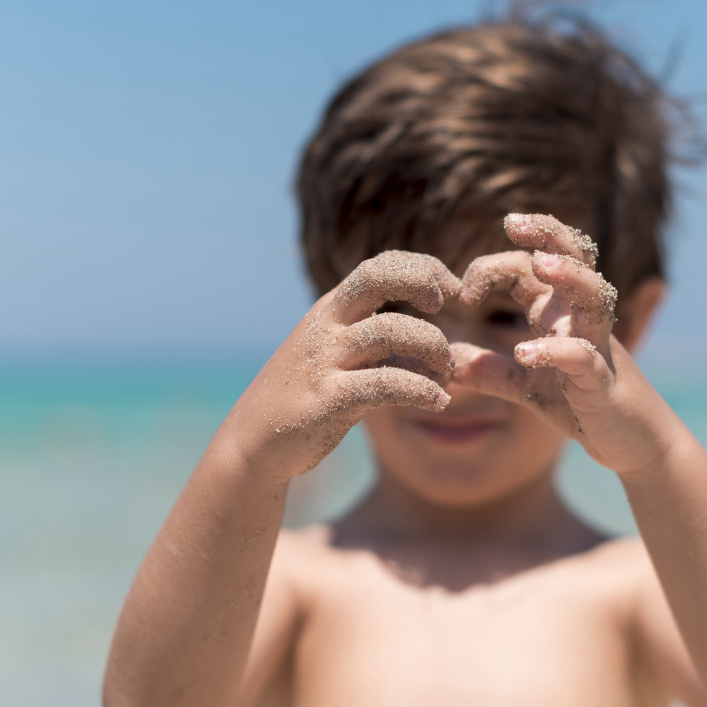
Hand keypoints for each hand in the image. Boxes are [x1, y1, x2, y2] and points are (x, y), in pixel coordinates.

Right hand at [220, 251, 460, 480]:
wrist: (255, 441)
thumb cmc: (309, 396)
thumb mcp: (344, 361)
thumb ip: (386, 349)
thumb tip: (445, 352)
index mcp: (333, 309)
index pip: (380, 265)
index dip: (422, 267)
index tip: (452, 288)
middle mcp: (328, 325)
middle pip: (376, 277)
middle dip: (420, 281)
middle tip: (447, 305)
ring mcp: (325, 360)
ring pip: (389, 331)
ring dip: (432, 345)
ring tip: (448, 368)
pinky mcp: (328, 399)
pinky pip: (386, 383)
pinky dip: (421, 390)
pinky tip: (439, 400)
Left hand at [451, 214, 657, 471]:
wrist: (632, 442)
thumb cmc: (581, 404)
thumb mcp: (527, 387)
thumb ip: (490, 371)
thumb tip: (446, 362)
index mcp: (558, 314)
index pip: (529, 267)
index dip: (493, 266)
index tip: (464, 291)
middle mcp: (579, 320)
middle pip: (573, 259)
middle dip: (548, 234)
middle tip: (514, 222)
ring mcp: (595, 346)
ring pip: (593, 295)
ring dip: (570, 276)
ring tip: (542, 264)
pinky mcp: (600, 382)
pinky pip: (583, 357)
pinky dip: (556, 351)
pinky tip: (525, 352)